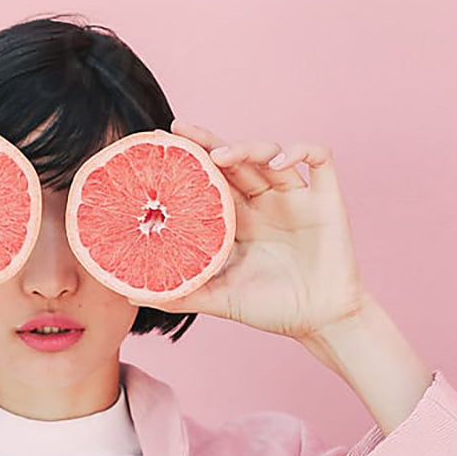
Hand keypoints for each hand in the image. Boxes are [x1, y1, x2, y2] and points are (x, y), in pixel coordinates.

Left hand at [136, 119, 370, 338]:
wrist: (321, 325)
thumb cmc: (273, 310)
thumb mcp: (221, 300)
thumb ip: (182, 293)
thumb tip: (129, 295)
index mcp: (238, 220)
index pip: (210, 180)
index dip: (190, 160)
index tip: (160, 147)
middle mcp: (263, 202)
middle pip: (234, 159)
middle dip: (207, 142)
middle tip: (179, 131)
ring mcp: (295, 198)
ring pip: (270, 153)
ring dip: (246, 148)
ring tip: (222, 157)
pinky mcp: (326, 199)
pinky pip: (319, 158)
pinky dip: (301, 150)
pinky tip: (280, 161)